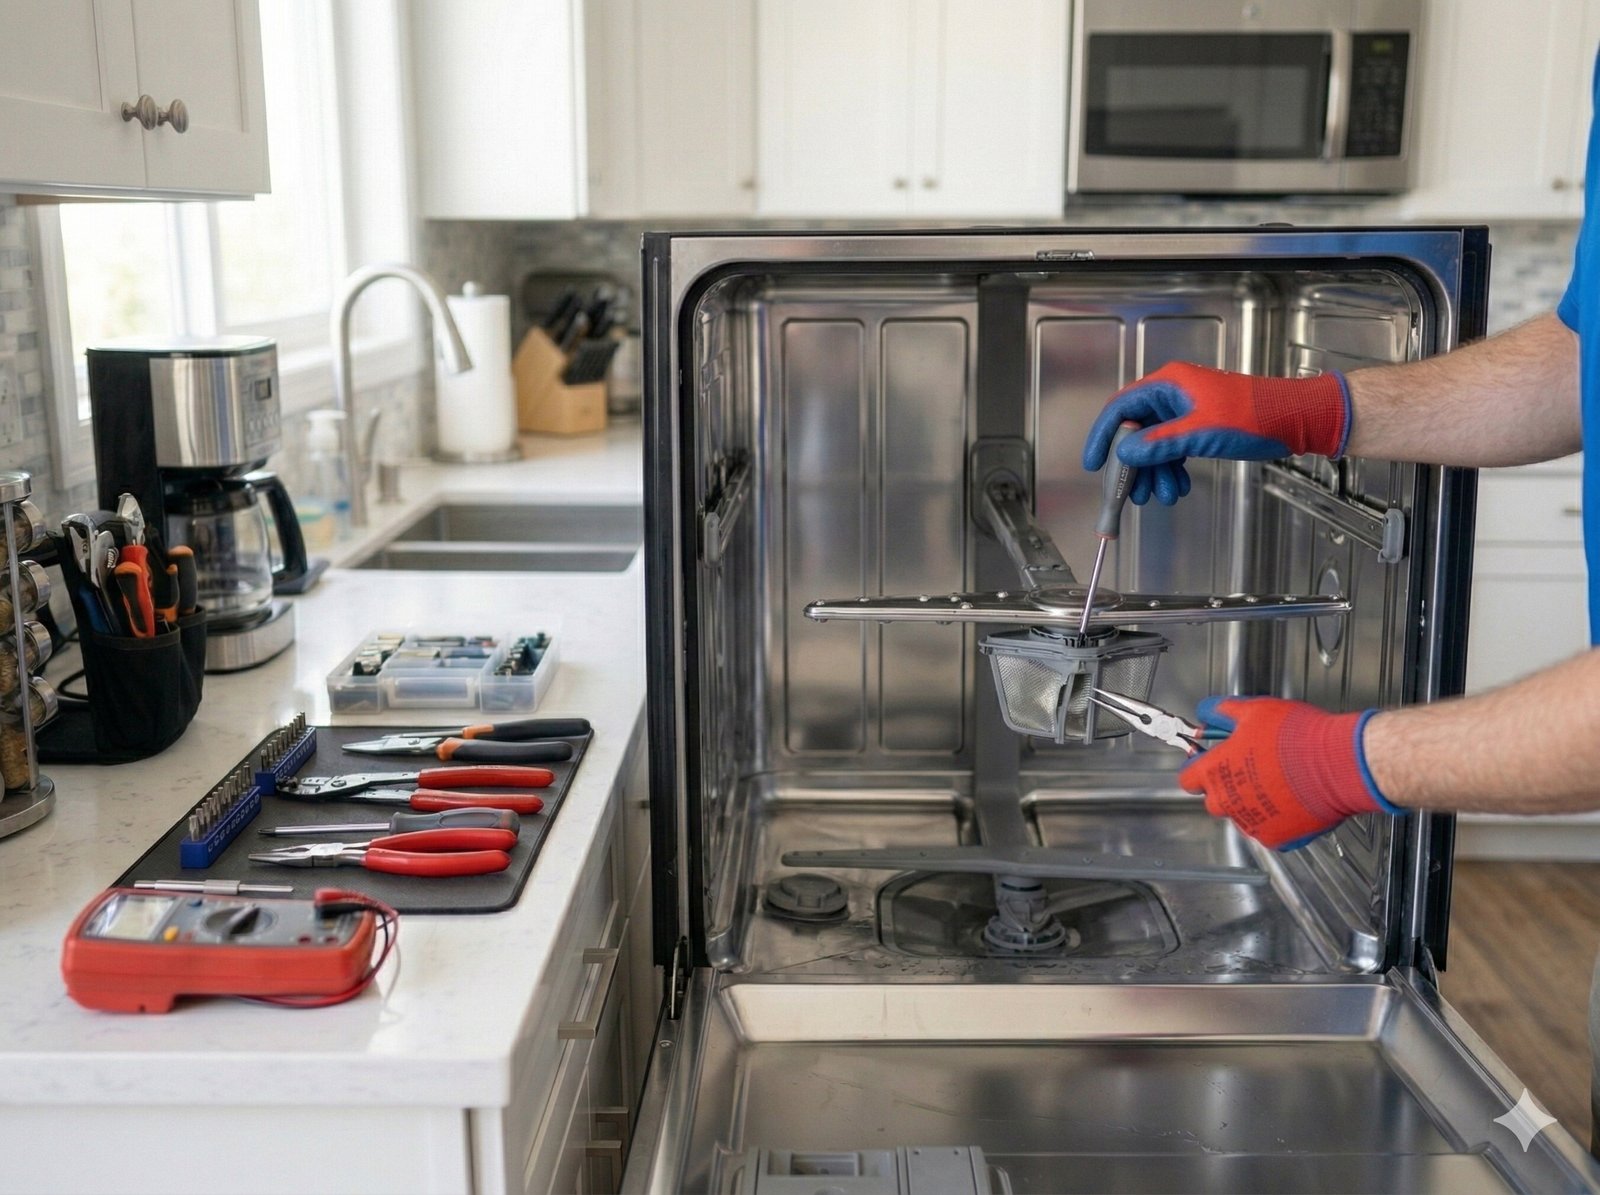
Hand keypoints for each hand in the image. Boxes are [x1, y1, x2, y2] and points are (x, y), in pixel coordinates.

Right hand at [1081, 362, 1351, 505]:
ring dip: (1156, 472)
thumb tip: (1124, 453)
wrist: (1297, 418)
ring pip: (1156, 444)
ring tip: (1162, 495)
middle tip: (1131, 491)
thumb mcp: (1200, 432)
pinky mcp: (1200, 426)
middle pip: (1136, 431)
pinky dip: (1173, 469)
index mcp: (1168, 384)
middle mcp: (1173, 394)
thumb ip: (1158, 444)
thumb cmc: (1255, 415)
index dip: (1103, 437)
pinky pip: (1174, 449)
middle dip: (1134, 464)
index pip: (1120, 409)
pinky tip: (1179, 486)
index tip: (1094, 464)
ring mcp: (1187, 411)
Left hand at [1179, 696, 1401, 849]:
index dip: (1199, 768)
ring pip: (1242, 817)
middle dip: (1227, 788)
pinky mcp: (1277, 838)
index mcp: (1216, 772)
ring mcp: (1251, 823)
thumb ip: (1222, 711)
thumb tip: (1206, 710)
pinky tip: (1292, 801)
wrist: (1338, 763)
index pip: (1189, 778)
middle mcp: (1228, 802)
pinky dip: (1277, 820)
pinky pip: (1268, 831)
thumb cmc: (1297, 737)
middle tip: (1251, 770)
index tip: (1210, 762)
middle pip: (1214, 800)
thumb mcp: (1254, 710)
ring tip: (1278, 784)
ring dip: (1252, 804)